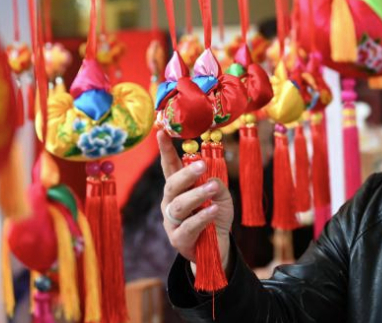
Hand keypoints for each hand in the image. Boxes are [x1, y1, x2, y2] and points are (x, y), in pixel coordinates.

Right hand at [158, 130, 233, 269]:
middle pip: (172, 184)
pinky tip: (213, 210)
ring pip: (179, 205)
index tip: (162, 132)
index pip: (170, 166)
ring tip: (212, 189)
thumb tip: (210, 177)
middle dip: (186, 174)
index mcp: (179, 188)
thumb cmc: (215, 216)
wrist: (218, 248)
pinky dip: (201, 217)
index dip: (165, 150)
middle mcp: (170, 202)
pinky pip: (188, 226)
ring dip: (197, 195)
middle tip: (202, 165)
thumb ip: (215, 182)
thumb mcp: (220, 195)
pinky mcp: (178, 239)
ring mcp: (171, 222)